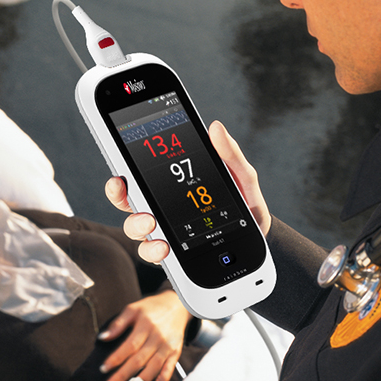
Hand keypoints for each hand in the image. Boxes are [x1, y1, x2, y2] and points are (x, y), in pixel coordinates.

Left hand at [97, 290, 190, 380]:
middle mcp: (157, 337)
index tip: (104, 368)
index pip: (129, 346)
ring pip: (153, 367)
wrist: (177, 305)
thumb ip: (118, 324)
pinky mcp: (175, 352)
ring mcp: (167, 346)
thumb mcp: (133, 309)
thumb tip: (103, 337)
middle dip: (122, 376)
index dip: (116, 358)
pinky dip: (163, 379)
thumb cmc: (152, 308)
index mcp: (145, 325)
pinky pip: (170, 367)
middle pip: (138, 360)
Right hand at [105, 120, 271, 263]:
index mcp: (171, 185)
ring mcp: (166, 230)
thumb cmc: (244, 201)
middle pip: (127, 201)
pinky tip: (164, 248)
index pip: (139, 176)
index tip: (120, 176)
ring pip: (136, 229)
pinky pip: (154, 253)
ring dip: (137, 225)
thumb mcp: (241, 175)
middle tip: (129, 192)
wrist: (260, 234)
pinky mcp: (175, 252)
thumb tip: (215, 127)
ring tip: (151, 224)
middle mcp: (162, 207)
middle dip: (120, 198)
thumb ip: (229, 154)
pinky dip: (153, 251)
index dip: (122, 175)